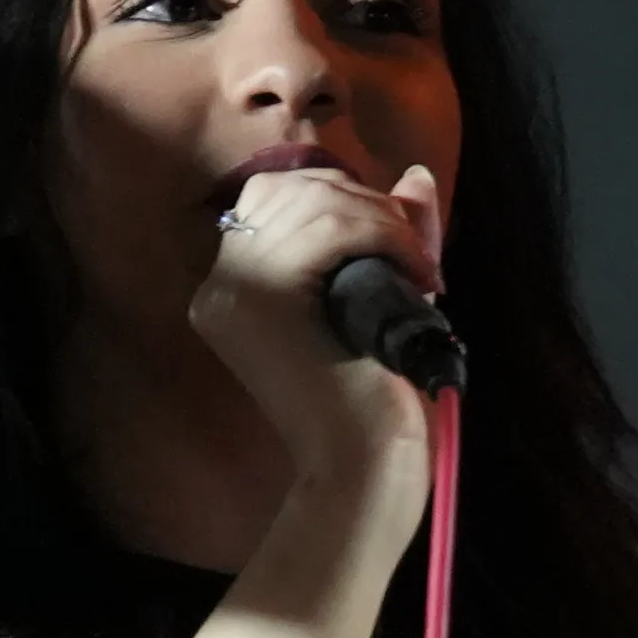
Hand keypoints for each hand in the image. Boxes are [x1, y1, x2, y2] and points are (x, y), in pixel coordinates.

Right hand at [189, 162, 443, 500]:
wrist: (362, 460)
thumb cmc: (373, 390)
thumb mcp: (382, 296)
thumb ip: (389, 235)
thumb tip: (417, 176)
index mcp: (233, 284)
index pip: (275, 194)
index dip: (342, 194)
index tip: (393, 233)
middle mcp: (217, 283)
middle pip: (290, 187)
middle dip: (367, 202)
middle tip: (416, 253)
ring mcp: (230, 290)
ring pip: (313, 201)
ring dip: (384, 221)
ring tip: (420, 268)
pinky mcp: (258, 300)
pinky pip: (329, 228)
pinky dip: (386, 237)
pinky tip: (416, 273)